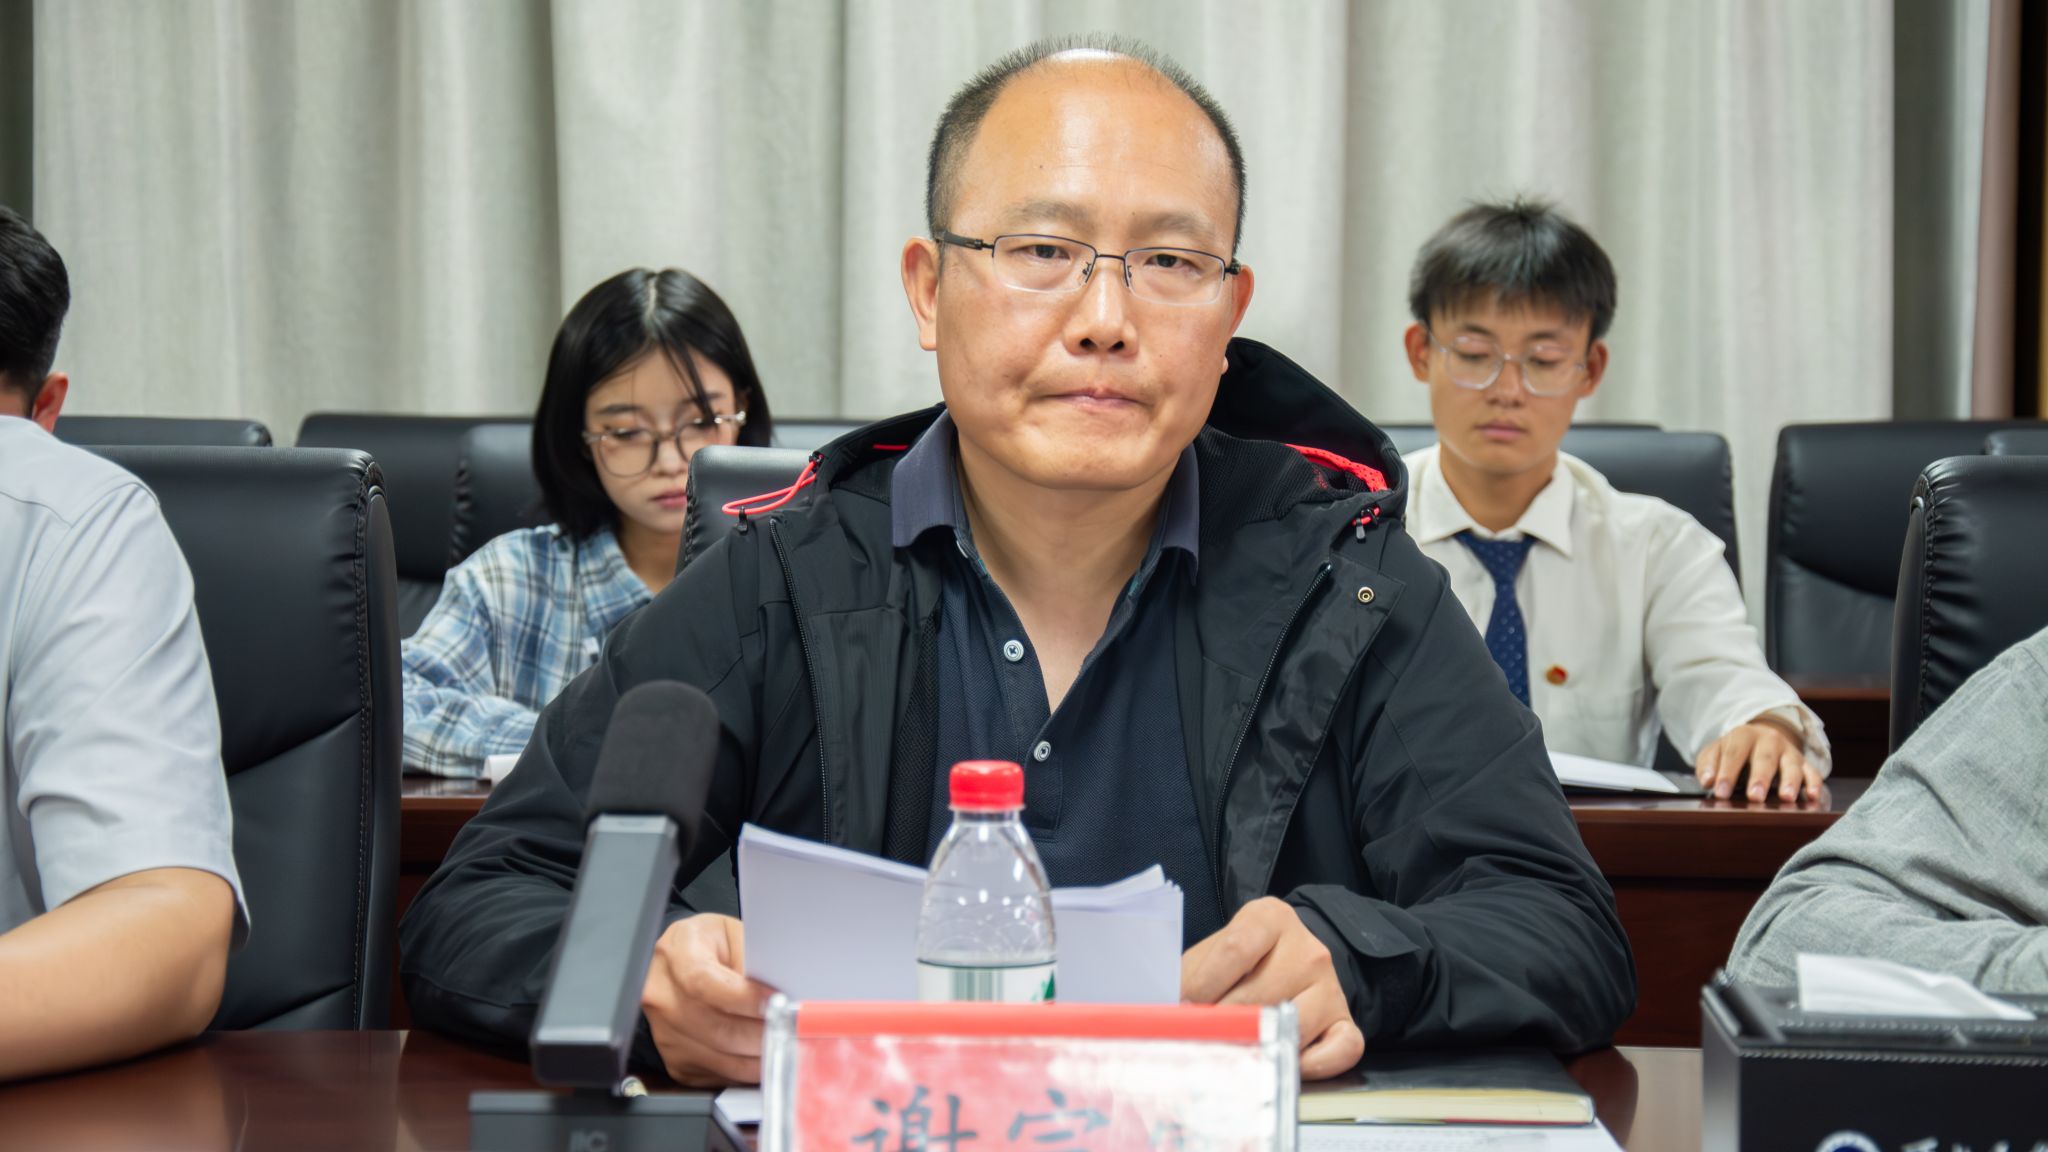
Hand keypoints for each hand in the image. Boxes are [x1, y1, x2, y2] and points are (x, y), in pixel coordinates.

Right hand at [640, 913, 774, 1085]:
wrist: (682, 964)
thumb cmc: (712, 947)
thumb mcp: (733, 936)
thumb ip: (754, 961)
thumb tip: (786, 991)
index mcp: (675, 953)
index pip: (704, 983)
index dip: (744, 998)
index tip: (776, 1003)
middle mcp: (662, 995)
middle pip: (716, 1028)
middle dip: (761, 1033)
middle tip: (793, 1030)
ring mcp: (666, 1033)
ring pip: (721, 1058)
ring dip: (760, 1056)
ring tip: (787, 1044)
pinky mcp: (677, 1061)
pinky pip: (719, 1074)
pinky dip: (747, 1069)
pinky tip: (765, 1055)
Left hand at [1180, 897, 1362, 1079]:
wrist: (1287, 960)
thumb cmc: (1240, 961)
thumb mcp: (1212, 953)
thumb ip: (1193, 976)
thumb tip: (1173, 1012)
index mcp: (1270, 918)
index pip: (1235, 950)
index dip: (1202, 985)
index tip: (1183, 1007)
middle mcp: (1308, 949)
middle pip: (1259, 994)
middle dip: (1224, 1022)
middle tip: (1203, 1036)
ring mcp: (1331, 984)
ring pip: (1294, 1025)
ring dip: (1260, 1044)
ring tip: (1235, 1048)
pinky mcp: (1346, 1019)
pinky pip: (1342, 1049)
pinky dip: (1312, 1066)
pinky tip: (1282, 1059)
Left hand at [1695, 717, 1820, 802]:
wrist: (1761, 736)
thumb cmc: (1734, 750)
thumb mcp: (1715, 752)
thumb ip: (1708, 765)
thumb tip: (1707, 781)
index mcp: (1744, 735)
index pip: (1734, 754)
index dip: (1727, 774)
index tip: (1721, 794)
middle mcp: (1769, 740)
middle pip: (1764, 759)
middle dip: (1760, 778)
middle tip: (1754, 797)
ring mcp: (1789, 751)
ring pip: (1792, 765)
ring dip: (1789, 782)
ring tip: (1786, 797)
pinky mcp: (1804, 763)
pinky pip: (1813, 772)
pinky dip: (1815, 783)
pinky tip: (1813, 796)